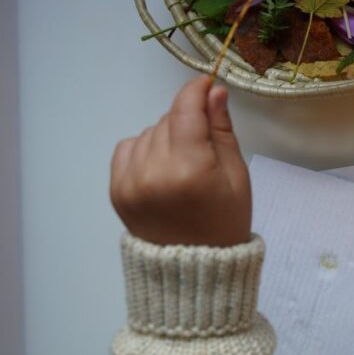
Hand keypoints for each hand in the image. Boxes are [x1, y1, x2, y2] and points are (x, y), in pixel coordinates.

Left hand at [110, 76, 250, 246]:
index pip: (186, 110)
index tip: (207, 85)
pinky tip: (161, 168)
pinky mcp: (116, 189)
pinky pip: (128, 148)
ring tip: (183, 162)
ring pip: (149, 132)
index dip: (196, 91)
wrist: (194, 268)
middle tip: (204, 144)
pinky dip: (144, 149)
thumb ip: (221, 131)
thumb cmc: (225, 220)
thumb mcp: (236, 175)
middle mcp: (154, 171)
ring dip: (166, 136)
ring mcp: (130, 181)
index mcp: (190, 168)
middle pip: (168, 120)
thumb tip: (214, 92)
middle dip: (187, 121)